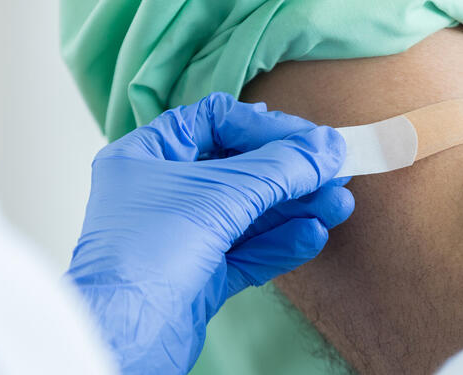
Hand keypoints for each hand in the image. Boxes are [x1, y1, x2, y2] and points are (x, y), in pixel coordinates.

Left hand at [67, 92, 351, 374]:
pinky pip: (247, 252)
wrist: (122, 339)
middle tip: (334, 172)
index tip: (308, 139)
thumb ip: (278, 168)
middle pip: (238, 169)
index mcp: (146, 157)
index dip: (264, 128)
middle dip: (289, 172)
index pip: (214, 122)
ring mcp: (180, 237)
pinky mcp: (197, 278)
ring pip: (248, 214)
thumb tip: (326, 148)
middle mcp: (161, 193)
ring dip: (295, 208)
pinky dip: (281, 243)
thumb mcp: (219, 195)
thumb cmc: (143, 257)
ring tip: (339, 204)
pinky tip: (313, 234)